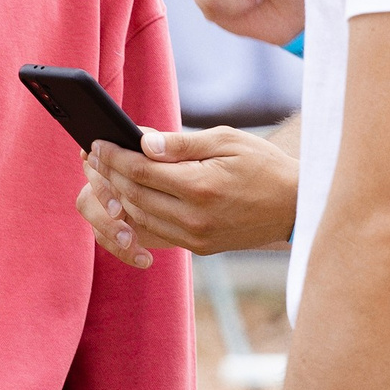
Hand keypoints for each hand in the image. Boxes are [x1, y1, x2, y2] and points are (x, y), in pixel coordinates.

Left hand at [78, 127, 297, 265]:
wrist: (296, 207)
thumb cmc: (263, 165)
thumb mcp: (226, 141)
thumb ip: (181, 143)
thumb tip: (143, 142)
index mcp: (200, 187)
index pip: (141, 171)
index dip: (114, 156)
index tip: (97, 142)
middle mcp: (194, 218)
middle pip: (134, 196)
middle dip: (110, 174)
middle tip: (94, 156)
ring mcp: (196, 238)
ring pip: (140, 218)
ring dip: (118, 196)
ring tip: (107, 174)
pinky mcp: (200, 248)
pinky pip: (156, 233)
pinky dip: (137, 215)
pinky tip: (128, 198)